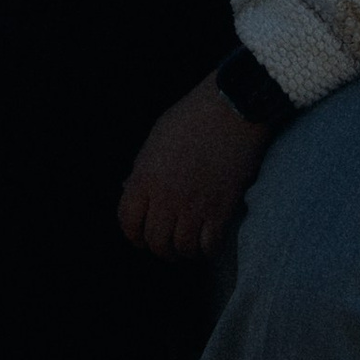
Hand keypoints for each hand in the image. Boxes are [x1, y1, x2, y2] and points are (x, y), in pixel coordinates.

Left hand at [117, 75, 275, 259]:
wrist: (232, 108)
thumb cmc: (192, 117)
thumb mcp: (155, 139)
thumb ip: (143, 169)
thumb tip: (131, 190)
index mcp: (144, 177)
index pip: (127, 222)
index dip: (133, 235)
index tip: (141, 237)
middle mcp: (165, 197)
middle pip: (155, 242)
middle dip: (159, 247)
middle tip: (168, 243)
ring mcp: (194, 206)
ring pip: (182, 249)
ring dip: (184, 251)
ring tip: (188, 244)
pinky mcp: (221, 210)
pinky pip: (209, 247)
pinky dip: (207, 249)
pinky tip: (208, 241)